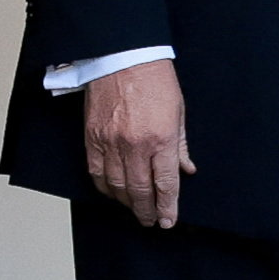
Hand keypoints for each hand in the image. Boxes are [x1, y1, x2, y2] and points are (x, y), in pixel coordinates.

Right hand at [83, 59, 195, 228]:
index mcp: (161, 139)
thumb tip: (186, 170)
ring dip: (126, 203)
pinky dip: (104, 187)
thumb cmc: (154, 80)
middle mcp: (135, 145)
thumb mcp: (178, 112)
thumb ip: (180, 146)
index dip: (167, 207)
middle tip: (150, 221)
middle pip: (140, 190)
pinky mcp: (92, 137)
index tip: (168, 221)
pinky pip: (96, 171)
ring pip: (116, 186)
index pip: (165, 184)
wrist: (123, 58)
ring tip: (135, 210)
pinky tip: (112, 193)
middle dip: (147, 210)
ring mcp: (110, 142)